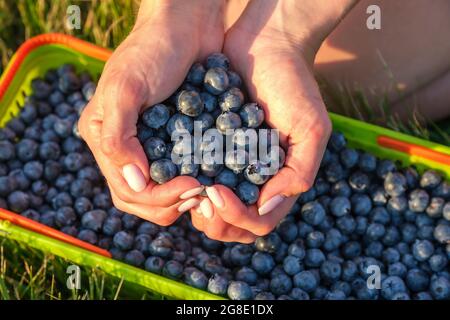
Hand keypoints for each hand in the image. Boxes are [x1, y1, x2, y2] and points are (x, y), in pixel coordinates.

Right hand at [79, 1, 224, 225]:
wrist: (185, 25)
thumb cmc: (151, 50)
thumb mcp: (126, 89)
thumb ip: (119, 137)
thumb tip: (132, 184)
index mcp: (105, 139)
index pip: (126, 190)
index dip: (156, 198)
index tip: (190, 187)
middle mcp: (127, 148)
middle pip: (143, 198)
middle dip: (170, 203)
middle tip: (199, 192)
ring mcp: (153, 146)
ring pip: (163, 191)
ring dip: (184, 197)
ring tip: (207, 187)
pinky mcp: (177, 139)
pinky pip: (184, 171)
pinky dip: (197, 180)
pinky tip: (214, 176)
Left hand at [194, 1, 359, 238]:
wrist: (266, 42)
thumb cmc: (293, 83)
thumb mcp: (311, 128)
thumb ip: (298, 171)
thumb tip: (266, 207)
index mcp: (278, 180)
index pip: (258, 221)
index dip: (237, 217)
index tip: (217, 191)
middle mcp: (253, 179)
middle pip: (233, 223)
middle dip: (215, 218)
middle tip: (198, 195)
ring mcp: (231, 165)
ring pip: (211, 207)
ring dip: (196, 205)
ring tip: (184, 186)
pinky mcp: (211, 146)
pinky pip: (195, 175)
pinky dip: (184, 180)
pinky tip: (173, 168)